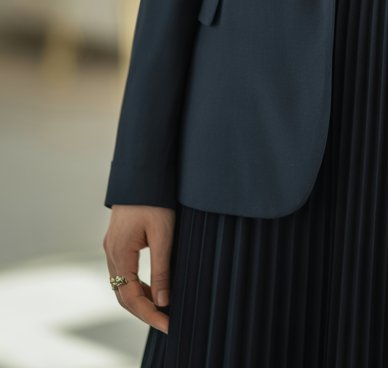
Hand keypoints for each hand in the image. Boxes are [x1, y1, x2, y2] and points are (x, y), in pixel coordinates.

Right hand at [103, 205, 175, 332]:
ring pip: (121, 285)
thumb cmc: (155, 199)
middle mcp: (111, 252)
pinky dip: (136, 285)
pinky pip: (123, 272)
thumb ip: (162, 268)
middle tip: (167, 323)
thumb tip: (163, 301)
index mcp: (119, 252)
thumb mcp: (163, 234)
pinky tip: (152, 288)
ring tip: (162, 310)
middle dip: (144, 311)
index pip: (131, 296)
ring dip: (140, 299)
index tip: (168, 324)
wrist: (143, 171)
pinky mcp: (117, 242)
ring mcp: (111, 247)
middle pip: (122, 294)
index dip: (149, 314)